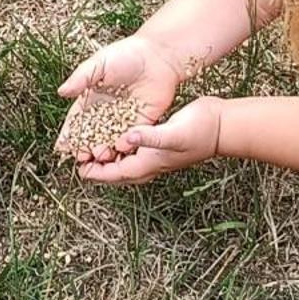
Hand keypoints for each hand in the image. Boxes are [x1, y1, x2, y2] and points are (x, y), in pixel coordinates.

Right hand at [58, 33, 183, 163]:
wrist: (159, 55)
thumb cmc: (128, 54)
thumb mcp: (99, 63)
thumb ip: (80, 79)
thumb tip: (62, 92)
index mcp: (93, 98)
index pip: (77, 120)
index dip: (69, 134)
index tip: (62, 147)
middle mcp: (107, 111)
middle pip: (92, 135)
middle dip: (85, 147)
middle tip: (81, 158)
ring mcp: (124, 118)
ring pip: (110, 140)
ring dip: (104, 150)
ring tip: (98, 156)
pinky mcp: (142, 121)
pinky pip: (131, 138)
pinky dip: (124, 145)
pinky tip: (119, 150)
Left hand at [76, 97, 223, 185]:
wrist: (221, 126)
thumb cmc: (200, 131)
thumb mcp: (173, 133)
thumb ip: (149, 137)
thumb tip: (126, 138)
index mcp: (149, 164)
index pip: (114, 174)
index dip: (94, 172)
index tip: (76, 166)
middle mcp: (149, 163)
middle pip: (115, 171)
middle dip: (95, 167)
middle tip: (77, 157)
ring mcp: (154, 155)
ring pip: (122, 162)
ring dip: (105, 157)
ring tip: (88, 147)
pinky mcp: (157, 143)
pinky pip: (132, 150)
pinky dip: (118, 145)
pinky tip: (111, 135)